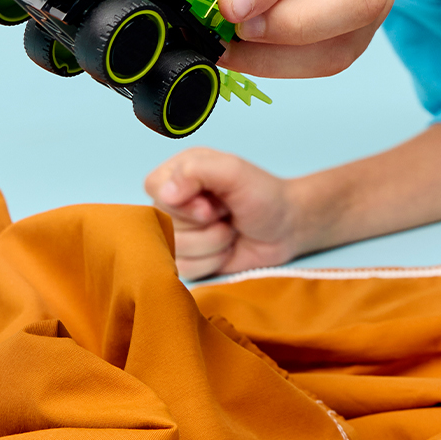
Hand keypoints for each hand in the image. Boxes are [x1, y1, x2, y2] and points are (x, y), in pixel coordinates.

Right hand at [145, 146, 296, 279]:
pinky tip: (228, 247)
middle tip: (227, 212)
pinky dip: (213, 260)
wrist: (285, 228)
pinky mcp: (189, 259)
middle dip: (205, 223)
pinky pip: (186, 269)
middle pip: (164, 222)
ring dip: (213, 242)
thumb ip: (198, 171)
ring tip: (230, 228)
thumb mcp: (235, 171)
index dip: (182, 202)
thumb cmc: (263, 194)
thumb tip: (165, 194)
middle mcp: (175, 200)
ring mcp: (180, 231)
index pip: (155, 187)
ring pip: (175, 249)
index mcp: (181, 170)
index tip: (210, 202)